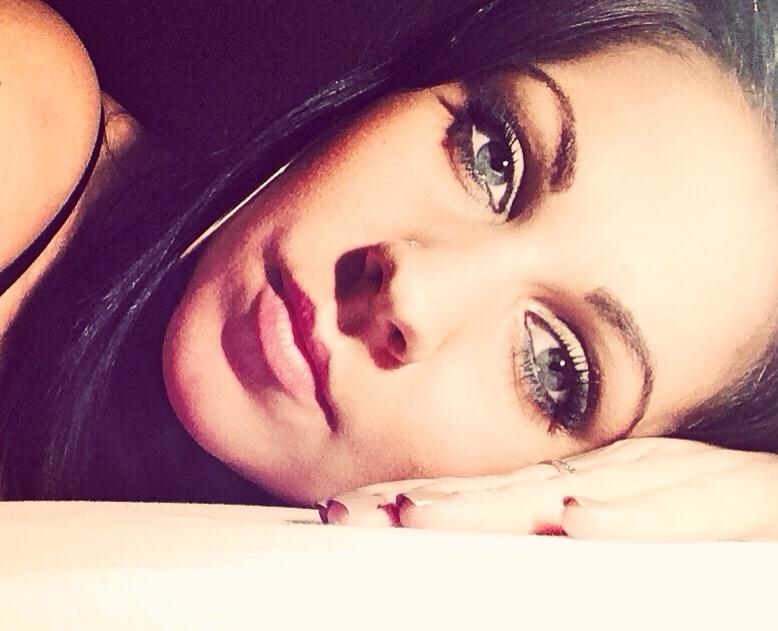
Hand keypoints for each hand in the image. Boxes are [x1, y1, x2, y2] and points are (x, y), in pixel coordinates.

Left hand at [317, 438, 777, 540]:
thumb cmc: (717, 504)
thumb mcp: (635, 507)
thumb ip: (570, 515)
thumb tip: (518, 532)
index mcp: (595, 479)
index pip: (492, 492)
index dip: (422, 499)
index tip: (351, 510)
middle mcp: (622, 475)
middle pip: (511, 492)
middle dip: (427, 503)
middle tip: (349, 513)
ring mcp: (678, 483)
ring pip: (576, 495)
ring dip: (495, 507)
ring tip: (420, 516)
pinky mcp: (743, 503)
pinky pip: (682, 512)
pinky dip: (629, 520)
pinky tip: (576, 523)